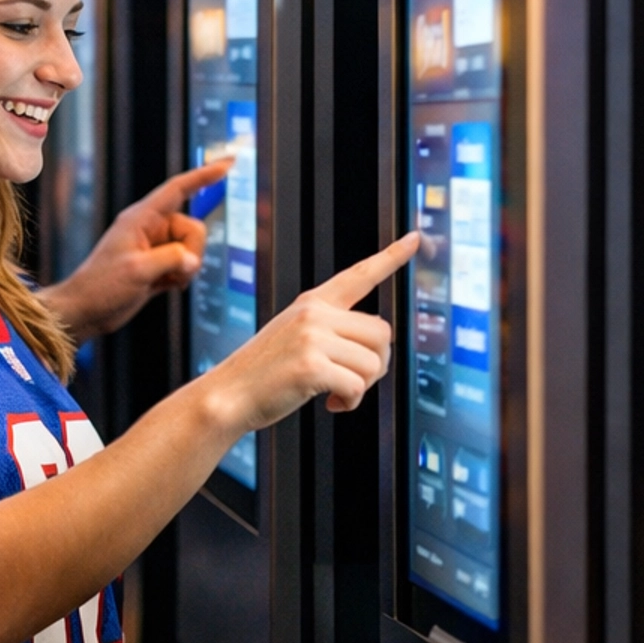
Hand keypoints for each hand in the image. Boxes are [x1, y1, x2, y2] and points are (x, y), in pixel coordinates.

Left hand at [41, 163, 232, 342]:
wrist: (86, 311)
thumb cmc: (101, 286)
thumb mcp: (137, 270)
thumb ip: (170, 259)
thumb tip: (192, 259)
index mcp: (141, 218)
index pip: (178, 189)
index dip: (204, 175)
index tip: (229, 162)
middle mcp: (150, 228)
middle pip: (194, 228)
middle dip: (192, 252)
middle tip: (173, 272)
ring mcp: (155, 247)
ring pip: (192, 249)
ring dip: (186, 268)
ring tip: (164, 282)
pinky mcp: (157, 265)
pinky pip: (185, 264)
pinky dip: (182, 277)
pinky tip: (164, 287)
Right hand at [206, 234, 417, 438]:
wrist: (228, 395)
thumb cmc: (264, 373)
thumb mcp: (295, 336)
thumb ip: (331, 332)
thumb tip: (376, 350)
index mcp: (312, 303)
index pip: (359, 274)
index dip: (392, 257)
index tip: (415, 238)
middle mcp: (314, 313)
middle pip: (382, 333)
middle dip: (376, 364)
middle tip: (352, 380)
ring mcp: (312, 338)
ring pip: (374, 363)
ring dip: (362, 387)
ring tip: (335, 394)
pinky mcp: (312, 366)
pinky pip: (357, 387)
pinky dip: (350, 402)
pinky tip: (330, 404)